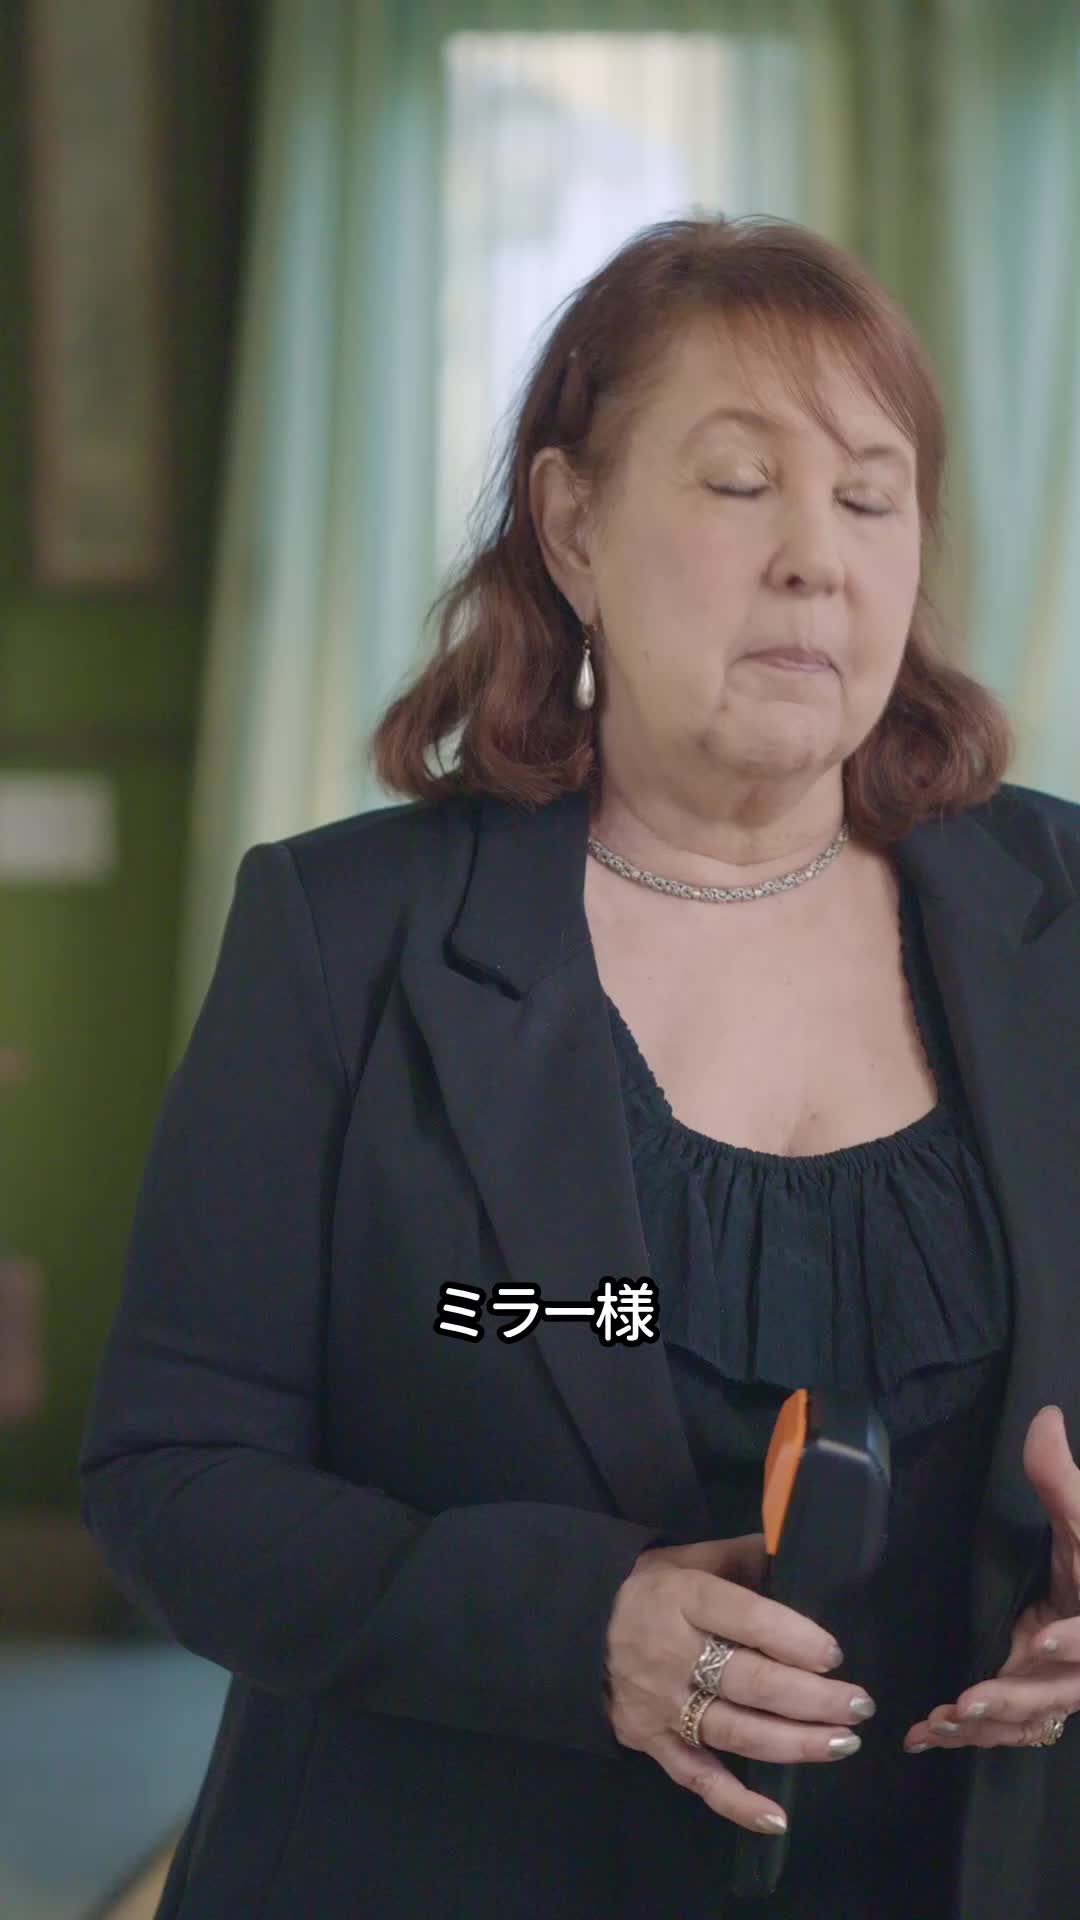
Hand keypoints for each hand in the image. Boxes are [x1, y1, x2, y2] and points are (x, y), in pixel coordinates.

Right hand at [604, 1533, 874, 1834]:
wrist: (579, 1624)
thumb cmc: (650, 1586)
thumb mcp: (691, 1557)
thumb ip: (745, 1557)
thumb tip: (802, 1550)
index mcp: (683, 1597)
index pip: (747, 1619)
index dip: (795, 1638)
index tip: (834, 1654)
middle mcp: (671, 1653)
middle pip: (751, 1682)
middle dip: (812, 1698)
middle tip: (859, 1706)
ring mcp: (660, 1704)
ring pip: (736, 1732)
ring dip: (794, 1743)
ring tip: (843, 1743)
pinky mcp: (649, 1741)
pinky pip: (697, 1777)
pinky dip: (737, 1802)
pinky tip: (778, 1817)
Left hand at [904, 1405, 1079, 1752]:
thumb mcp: (1079, 1522)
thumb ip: (1060, 1479)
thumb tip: (1044, 1418)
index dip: (1074, 1641)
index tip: (1043, 1639)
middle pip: (1057, 1692)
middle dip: (1016, 1696)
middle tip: (970, 1699)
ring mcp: (1057, 1689)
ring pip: (1026, 1719)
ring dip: (985, 1725)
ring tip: (940, 1720)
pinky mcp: (1030, 1702)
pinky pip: (1003, 1727)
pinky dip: (966, 1735)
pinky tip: (923, 1735)